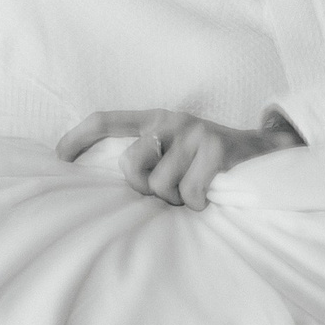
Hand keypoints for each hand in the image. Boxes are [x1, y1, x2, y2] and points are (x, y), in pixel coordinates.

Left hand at [56, 107, 302, 210]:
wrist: (266, 155)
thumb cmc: (212, 163)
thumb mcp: (176, 151)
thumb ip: (147, 157)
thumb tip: (110, 186)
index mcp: (157, 119)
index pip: (106, 120)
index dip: (77, 137)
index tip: (57, 157)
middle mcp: (172, 121)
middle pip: (130, 165)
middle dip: (144, 189)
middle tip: (169, 193)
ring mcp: (195, 133)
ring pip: (161, 186)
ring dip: (177, 201)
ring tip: (194, 193)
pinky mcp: (216, 149)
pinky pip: (189, 194)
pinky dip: (198, 204)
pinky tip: (210, 197)